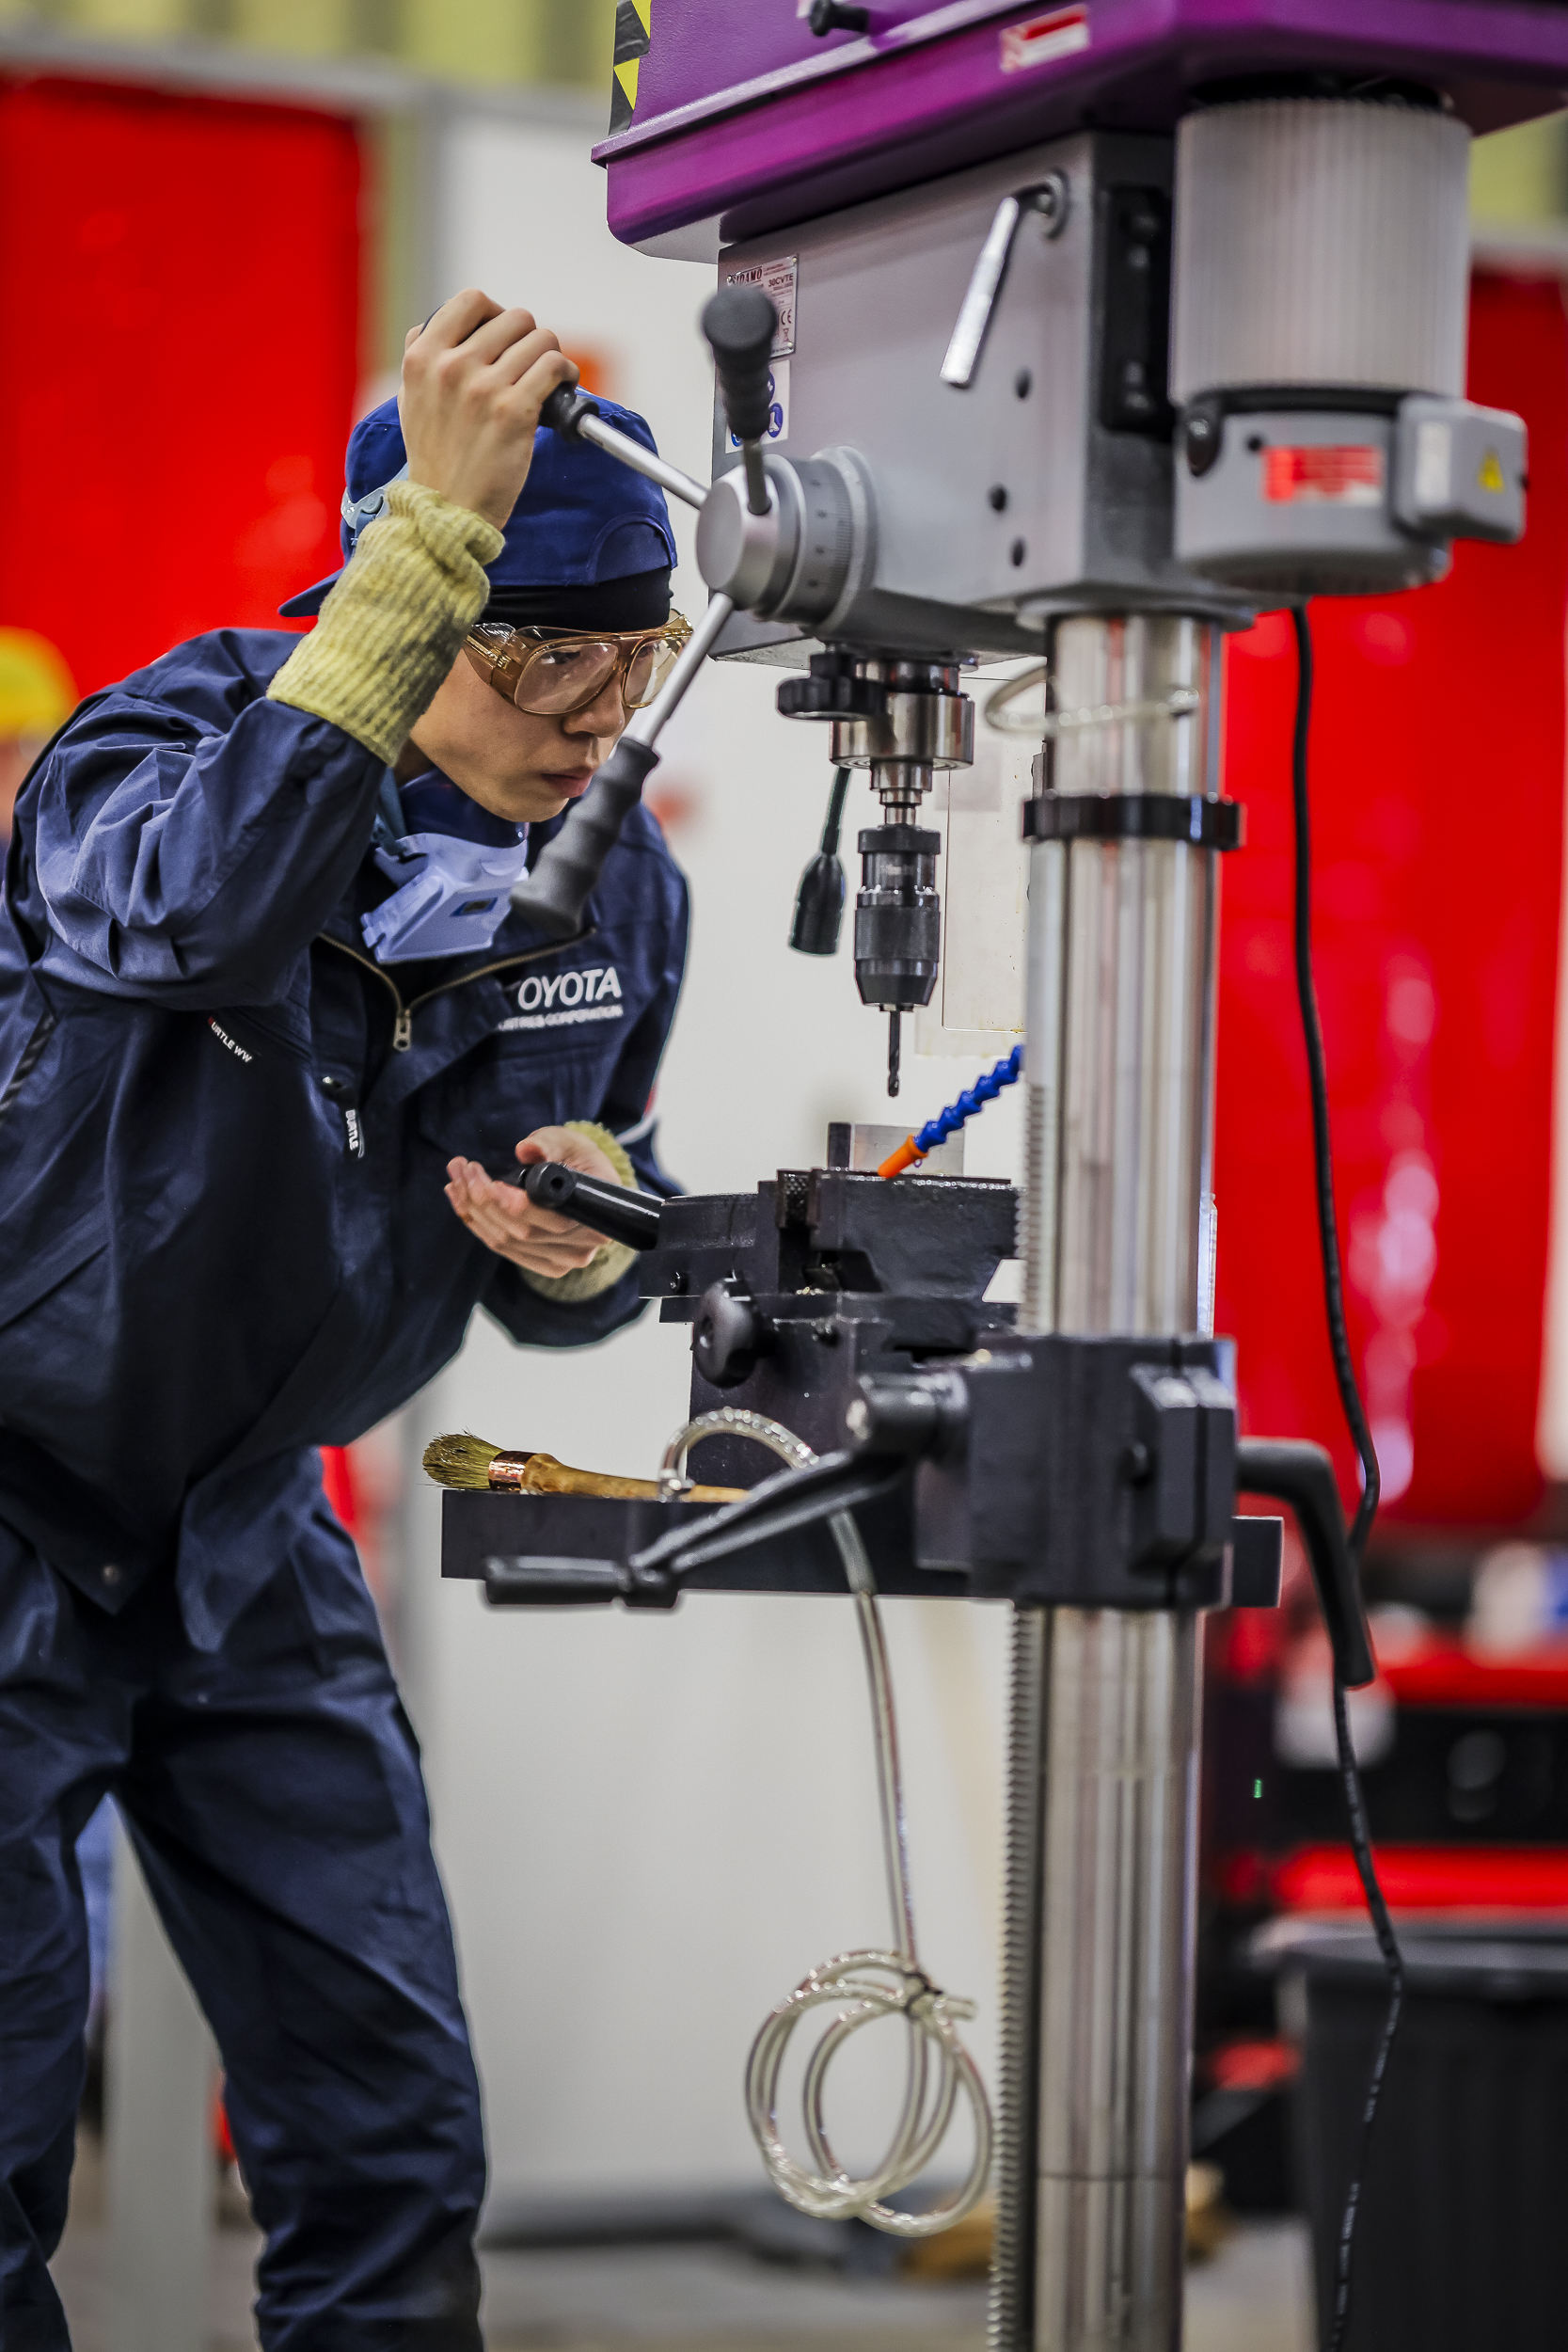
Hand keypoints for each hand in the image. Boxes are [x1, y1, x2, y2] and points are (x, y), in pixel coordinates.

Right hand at [399, 290, 577, 530]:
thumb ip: (423, 358)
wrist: (447, 511)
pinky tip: (563, 389)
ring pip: (540, 339)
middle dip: (529, 338)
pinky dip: (566, 374)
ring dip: (552, 356)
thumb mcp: (411, 400)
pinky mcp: (514, 412)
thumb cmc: (434, 461)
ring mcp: (483, 389)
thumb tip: (443, 324)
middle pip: (514, 318)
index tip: (506, 336)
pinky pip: (554, 367)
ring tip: (550, 378)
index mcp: (422, 358)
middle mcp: (450, 367)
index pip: (471, 301)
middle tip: (532, 364)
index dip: (497, 313)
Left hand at [445, 1125, 621, 1275]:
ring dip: (471, 1210)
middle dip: (481, 1199)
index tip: (487, 1181)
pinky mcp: (545, 1265)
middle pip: (520, 1232)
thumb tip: (528, 1149)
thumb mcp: (570, 1142)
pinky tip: (461, 1200)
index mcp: (595, 1216)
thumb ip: (551, 1143)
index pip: (548, 1219)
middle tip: (461, 1168)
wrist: (588, 1187)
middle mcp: (583, 1246)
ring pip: (505, 1241)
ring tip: (456, 1179)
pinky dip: (477, 1224)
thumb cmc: (580, 1161)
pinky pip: (503, 1248)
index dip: (512, 1204)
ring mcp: (563, 1261)